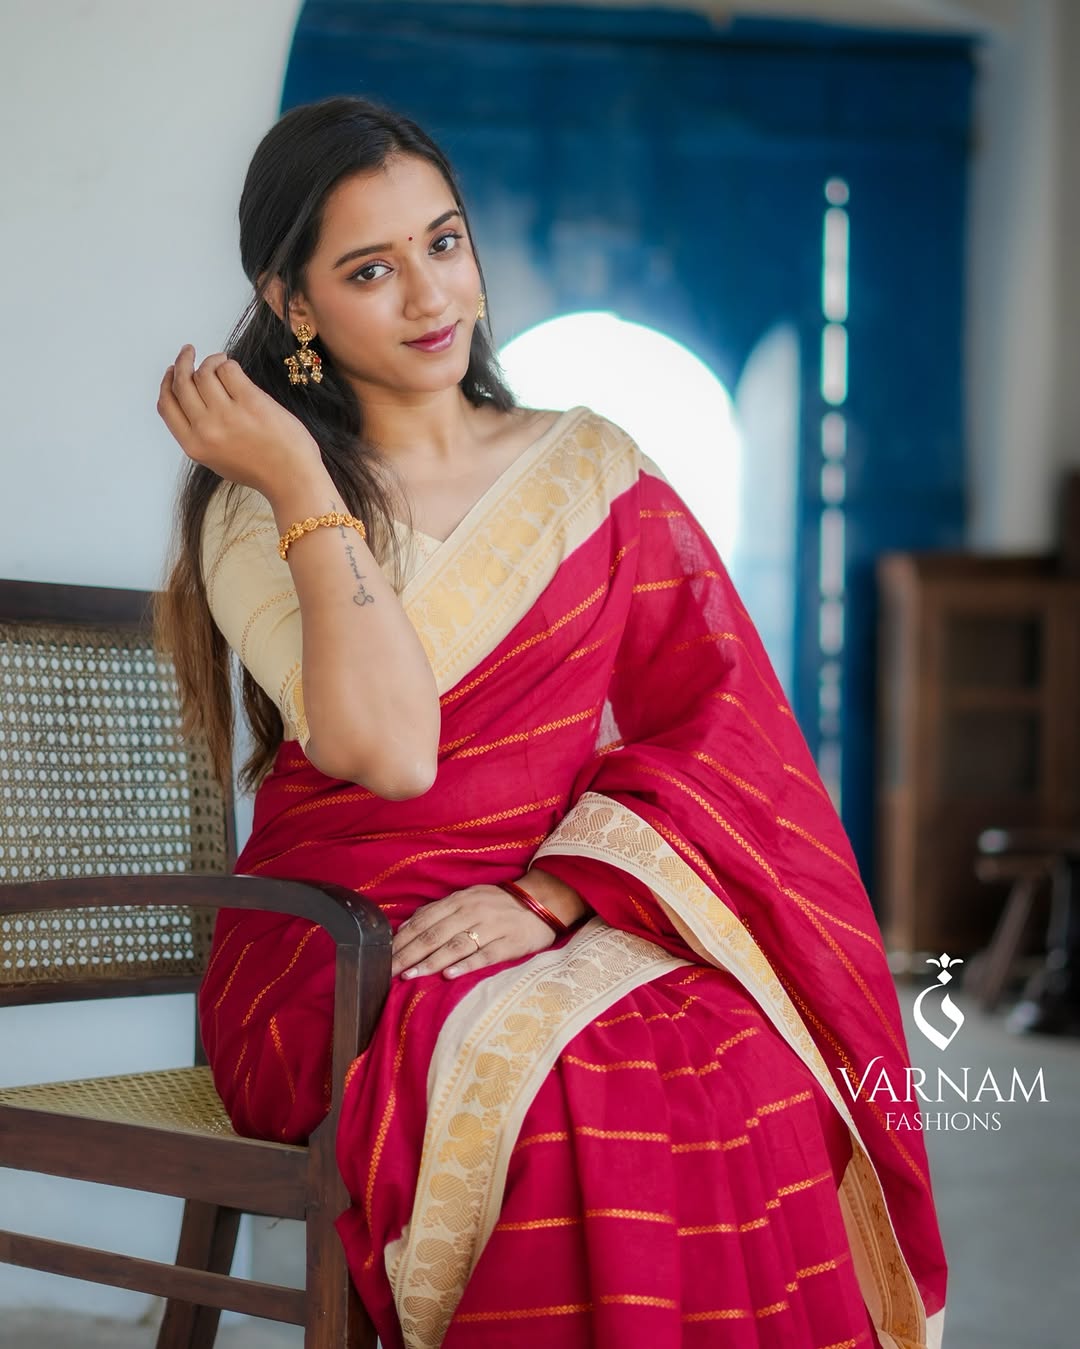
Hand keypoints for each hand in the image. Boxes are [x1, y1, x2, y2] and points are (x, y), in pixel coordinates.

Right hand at [157, 344, 322, 499]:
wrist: (292, 478)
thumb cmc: (261, 469)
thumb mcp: (218, 459)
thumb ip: (201, 434)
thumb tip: (195, 399)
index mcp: (194, 446)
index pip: (167, 406)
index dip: (167, 384)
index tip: (172, 372)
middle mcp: (205, 429)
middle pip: (182, 385)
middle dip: (181, 363)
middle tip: (188, 352)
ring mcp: (226, 414)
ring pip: (204, 373)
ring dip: (209, 360)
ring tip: (219, 360)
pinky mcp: (250, 401)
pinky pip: (228, 370)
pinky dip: (227, 364)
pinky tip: (234, 368)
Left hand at [392, 883, 556, 980]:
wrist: (542, 902)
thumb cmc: (499, 904)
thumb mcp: (469, 898)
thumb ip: (441, 912)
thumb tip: (409, 927)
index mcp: (460, 900)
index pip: (424, 920)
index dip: (403, 938)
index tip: (384, 955)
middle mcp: (472, 911)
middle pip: (434, 934)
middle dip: (409, 954)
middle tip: (390, 971)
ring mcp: (491, 927)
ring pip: (455, 945)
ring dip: (430, 961)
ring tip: (411, 975)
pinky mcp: (509, 943)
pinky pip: (484, 955)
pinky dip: (465, 965)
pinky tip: (448, 975)